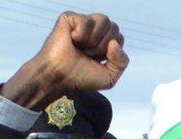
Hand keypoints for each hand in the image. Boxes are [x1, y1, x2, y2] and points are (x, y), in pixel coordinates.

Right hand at [1, 12, 127, 110]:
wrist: (59, 78)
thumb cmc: (81, 78)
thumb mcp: (110, 77)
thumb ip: (122, 62)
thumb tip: (114, 43)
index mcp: (104, 41)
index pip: (119, 38)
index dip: (110, 53)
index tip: (95, 61)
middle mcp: (94, 30)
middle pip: (114, 28)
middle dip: (102, 47)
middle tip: (86, 54)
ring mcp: (82, 23)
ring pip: (104, 20)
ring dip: (93, 41)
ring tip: (80, 47)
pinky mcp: (69, 18)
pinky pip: (87, 21)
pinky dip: (81, 35)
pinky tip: (71, 40)